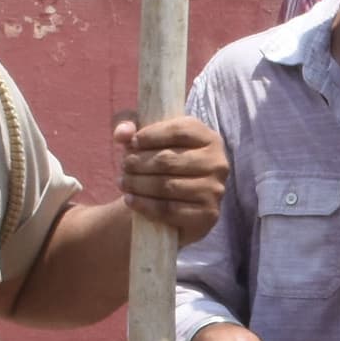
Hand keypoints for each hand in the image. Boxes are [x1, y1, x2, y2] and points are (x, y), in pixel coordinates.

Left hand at [114, 115, 228, 241]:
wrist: (176, 203)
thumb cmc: (162, 162)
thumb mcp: (146, 138)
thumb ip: (129, 126)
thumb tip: (121, 134)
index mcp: (209, 138)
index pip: (179, 131)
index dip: (150, 135)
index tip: (132, 143)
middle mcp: (218, 163)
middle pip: (168, 160)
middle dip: (138, 163)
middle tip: (123, 166)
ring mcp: (214, 191)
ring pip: (167, 186)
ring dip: (138, 184)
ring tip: (123, 182)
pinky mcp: (207, 215)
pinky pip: (169, 210)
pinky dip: (145, 205)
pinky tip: (131, 200)